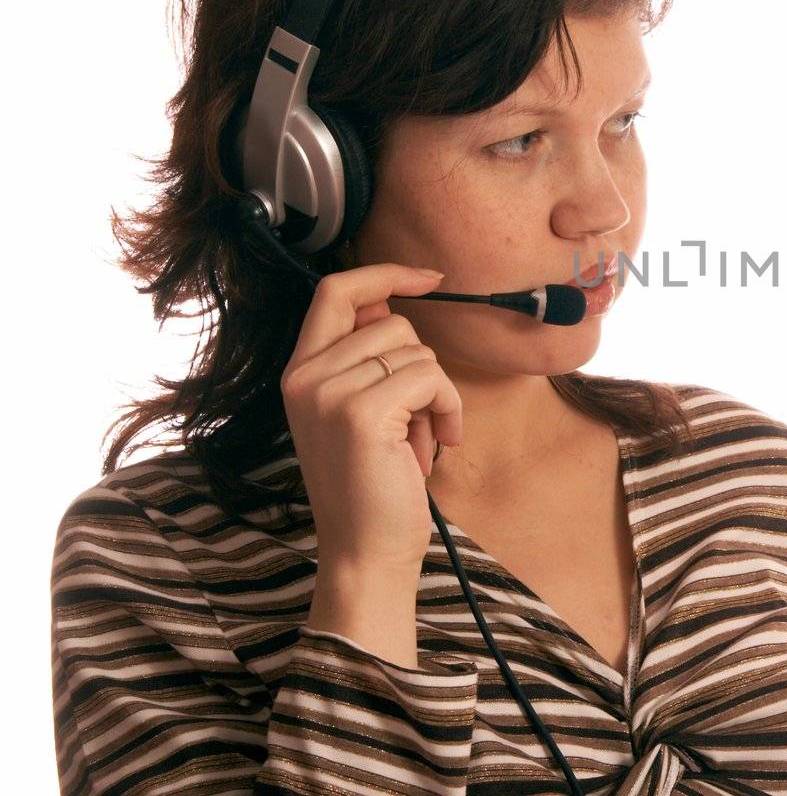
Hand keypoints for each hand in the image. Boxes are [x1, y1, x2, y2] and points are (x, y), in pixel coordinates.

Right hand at [280, 263, 464, 591]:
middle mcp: (305, 377)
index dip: (384, 273)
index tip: (430, 278)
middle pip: (394, 324)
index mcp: (300, 372)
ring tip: (419, 440)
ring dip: (436, 394)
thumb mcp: (364, 410)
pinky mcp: (360, 413)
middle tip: (415, 421)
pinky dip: (448, 408)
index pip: (335, 292)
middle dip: (422, 368)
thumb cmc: (377, 483)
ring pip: (417, 350)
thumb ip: (370, 360)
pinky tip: (438, 445)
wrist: (366, 551)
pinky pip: (430, 378)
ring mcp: (328, 393)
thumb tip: (394, 304)